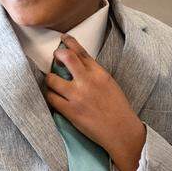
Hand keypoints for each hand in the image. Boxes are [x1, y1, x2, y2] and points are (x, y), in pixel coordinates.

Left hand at [45, 35, 145, 170]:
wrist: (122, 131)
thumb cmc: (118, 109)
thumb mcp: (110, 84)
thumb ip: (95, 74)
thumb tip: (78, 67)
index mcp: (99, 73)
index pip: (81, 52)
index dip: (70, 43)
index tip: (63, 39)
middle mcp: (87, 81)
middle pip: (66, 58)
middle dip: (58, 55)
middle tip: (55, 59)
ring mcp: (77, 96)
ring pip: (52, 79)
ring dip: (50, 80)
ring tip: (53, 83)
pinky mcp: (70, 111)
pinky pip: (51, 99)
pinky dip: (50, 97)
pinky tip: (54, 98)